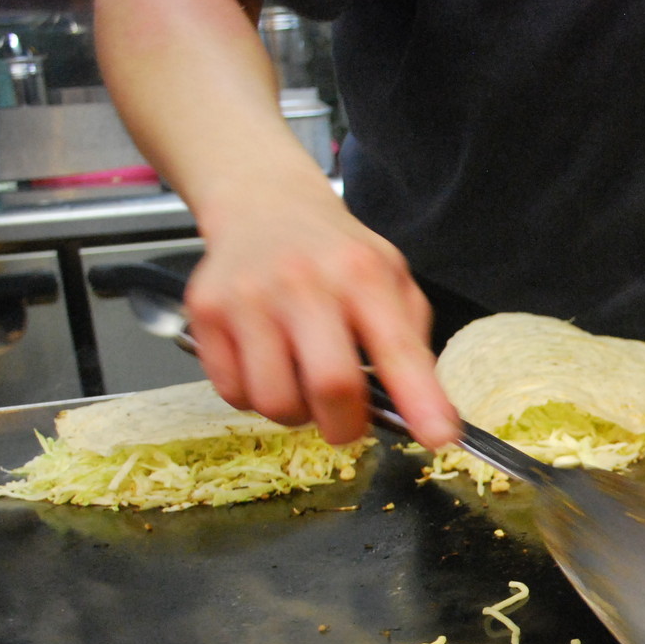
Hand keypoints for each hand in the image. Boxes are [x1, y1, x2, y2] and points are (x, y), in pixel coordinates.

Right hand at [184, 179, 459, 448]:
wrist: (264, 206)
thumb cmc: (337, 256)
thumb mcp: (391, 281)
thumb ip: (412, 344)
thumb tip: (430, 414)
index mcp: (362, 275)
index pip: (397, 349)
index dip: (419, 401)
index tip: (438, 437)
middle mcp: (303, 282)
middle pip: (330, 385)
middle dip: (346, 426)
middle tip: (348, 424)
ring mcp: (248, 297)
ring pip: (274, 400)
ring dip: (296, 414)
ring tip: (303, 386)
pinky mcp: (205, 312)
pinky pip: (232, 392)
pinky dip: (255, 399)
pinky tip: (268, 368)